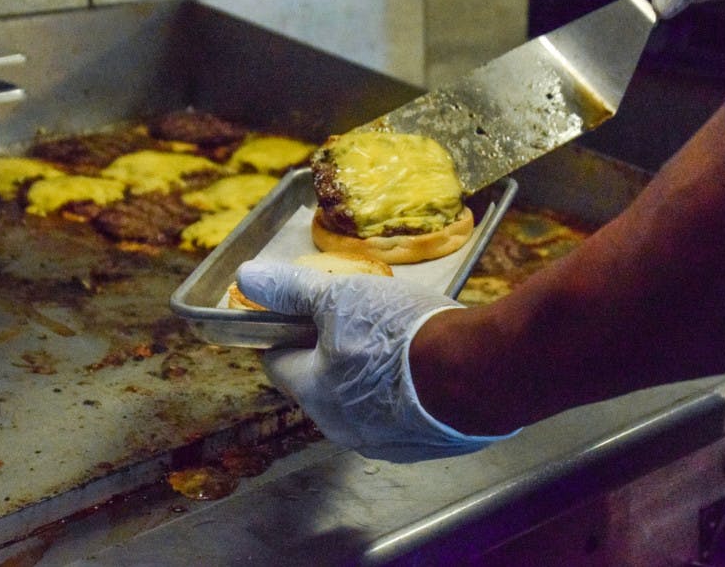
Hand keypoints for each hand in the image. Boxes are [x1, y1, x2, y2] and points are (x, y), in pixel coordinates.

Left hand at [236, 259, 515, 461]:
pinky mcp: (425, 445)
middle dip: (333, 356)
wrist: (477, 372)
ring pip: (363, 403)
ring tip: (400, 341)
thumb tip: (247, 278)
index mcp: (313, 393)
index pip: (277, 363)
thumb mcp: (340, 298)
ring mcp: (385, 443)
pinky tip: (430, 367)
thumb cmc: (400, 334)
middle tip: (359, 321)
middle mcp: (341, 427)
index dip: (286, 334)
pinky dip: (408, 395)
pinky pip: (403, 417)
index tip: (303, 314)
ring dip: (371, 377)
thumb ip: (293, 291)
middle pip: (321, 386)